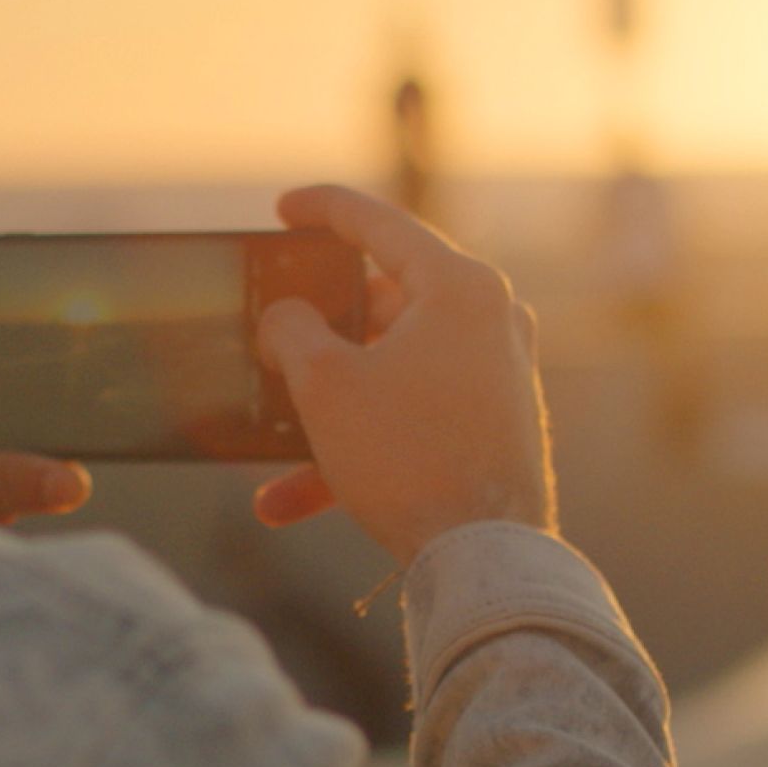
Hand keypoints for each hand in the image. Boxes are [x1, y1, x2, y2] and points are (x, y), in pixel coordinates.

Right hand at [251, 185, 554, 563]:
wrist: (485, 559)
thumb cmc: (409, 458)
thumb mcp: (326, 383)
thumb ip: (293, 328)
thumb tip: (290, 316)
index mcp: (460, 286)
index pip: (379, 223)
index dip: (321, 208)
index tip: (282, 208)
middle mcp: (490, 319)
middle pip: (385, 299)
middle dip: (320, 328)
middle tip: (276, 331)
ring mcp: (498, 372)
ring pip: (390, 369)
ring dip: (327, 407)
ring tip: (269, 439)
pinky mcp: (495, 423)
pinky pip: (412, 415)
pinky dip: (359, 445)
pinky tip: (292, 502)